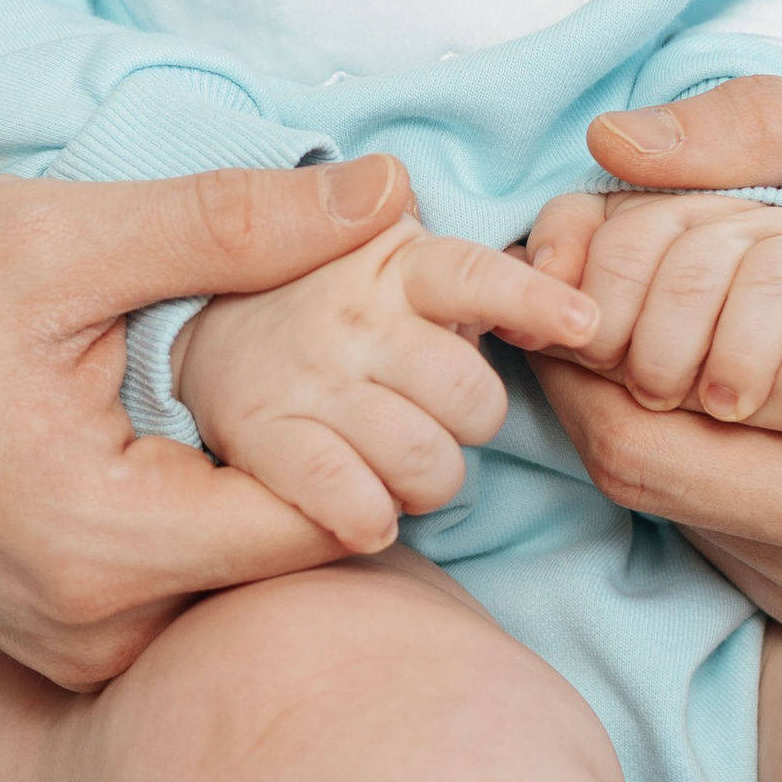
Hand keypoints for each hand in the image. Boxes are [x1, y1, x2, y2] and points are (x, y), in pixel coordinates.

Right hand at [0, 156, 415, 685]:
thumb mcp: (55, 234)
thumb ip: (234, 225)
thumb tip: (391, 192)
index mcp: (95, 544)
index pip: (327, 518)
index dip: (375, 417)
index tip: (369, 327)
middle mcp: (83, 628)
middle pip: (290, 553)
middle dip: (328, 442)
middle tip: (327, 333)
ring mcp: (59, 640)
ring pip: (234, 569)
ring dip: (264, 471)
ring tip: (241, 362)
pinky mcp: (39, 626)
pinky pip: (171, 578)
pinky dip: (200, 498)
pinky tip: (176, 407)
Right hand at [170, 218, 597, 552]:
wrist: (196, 327)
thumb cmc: (333, 307)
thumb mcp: (396, 268)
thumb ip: (475, 285)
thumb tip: (571, 309)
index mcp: (395, 263)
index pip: (478, 278)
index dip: (536, 301)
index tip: (585, 323)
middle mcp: (352, 314)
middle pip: (470, 396)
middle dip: (471, 427)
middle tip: (436, 422)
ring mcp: (305, 375)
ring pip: (424, 461)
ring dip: (427, 483)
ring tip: (397, 467)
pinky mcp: (260, 433)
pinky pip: (351, 500)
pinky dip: (373, 518)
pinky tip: (366, 511)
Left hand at [533, 79, 781, 639]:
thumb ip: (766, 125)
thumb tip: (608, 146)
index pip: (676, 368)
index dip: (611, 294)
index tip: (591, 232)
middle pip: (645, 458)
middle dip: (589, 364)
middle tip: (582, 285)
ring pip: (663, 507)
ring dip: (626, 413)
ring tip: (656, 323)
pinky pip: (709, 541)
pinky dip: (684, 459)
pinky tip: (712, 386)